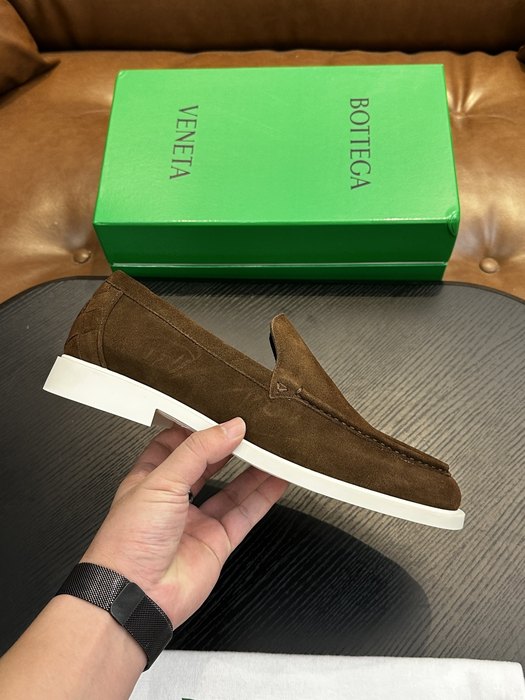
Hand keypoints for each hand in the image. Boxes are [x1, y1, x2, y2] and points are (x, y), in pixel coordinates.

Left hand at [81, 417, 287, 627]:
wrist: (135, 596)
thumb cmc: (128, 542)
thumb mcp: (161, 480)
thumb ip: (198, 451)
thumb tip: (229, 428)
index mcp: (150, 478)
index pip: (176, 443)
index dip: (198, 427)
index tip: (221, 411)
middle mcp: (173, 499)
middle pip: (207, 464)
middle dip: (229, 446)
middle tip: (253, 428)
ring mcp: (196, 521)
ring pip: (231, 488)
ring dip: (252, 469)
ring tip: (272, 449)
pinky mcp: (216, 542)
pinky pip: (245, 514)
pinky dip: (263, 496)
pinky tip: (278, 479)